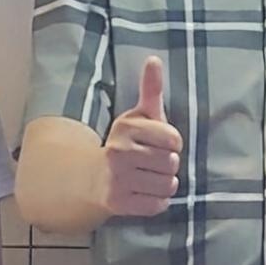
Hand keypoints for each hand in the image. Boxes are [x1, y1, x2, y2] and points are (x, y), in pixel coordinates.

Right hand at [101, 56, 183, 218]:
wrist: (91, 178)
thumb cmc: (125, 144)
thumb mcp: (138, 116)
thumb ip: (150, 90)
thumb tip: (154, 59)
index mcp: (126, 127)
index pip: (174, 139)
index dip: (172, 143)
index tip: (158, 144)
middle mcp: (119, 151)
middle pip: (172, 162)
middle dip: (167, 164)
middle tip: (150, 163)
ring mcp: (117, 179)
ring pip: (168, 185)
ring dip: (164, 184)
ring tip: (147, 178)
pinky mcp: (118, 203)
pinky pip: (158, 205)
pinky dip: (156, 201)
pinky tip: (143, 193)